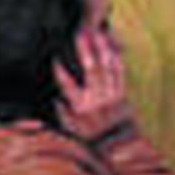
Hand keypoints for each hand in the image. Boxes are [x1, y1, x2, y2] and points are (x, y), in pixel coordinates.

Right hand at [56, 25, 132, 142]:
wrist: (115, 142)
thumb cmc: (87, 135)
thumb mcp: (68, 127)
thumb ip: (60, 111)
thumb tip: (53, 97)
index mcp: (80, 106)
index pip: (68, 84)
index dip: (61, 70)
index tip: (54, 57)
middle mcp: (97, 97)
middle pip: (92, 69)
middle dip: (86, 50)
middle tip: (80, 33)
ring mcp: (111, 93)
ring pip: (109, 66)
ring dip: (103, 48)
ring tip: (97, 32)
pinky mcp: (121, 91)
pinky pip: (120, 70)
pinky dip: (117, 56)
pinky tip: (112, 45)